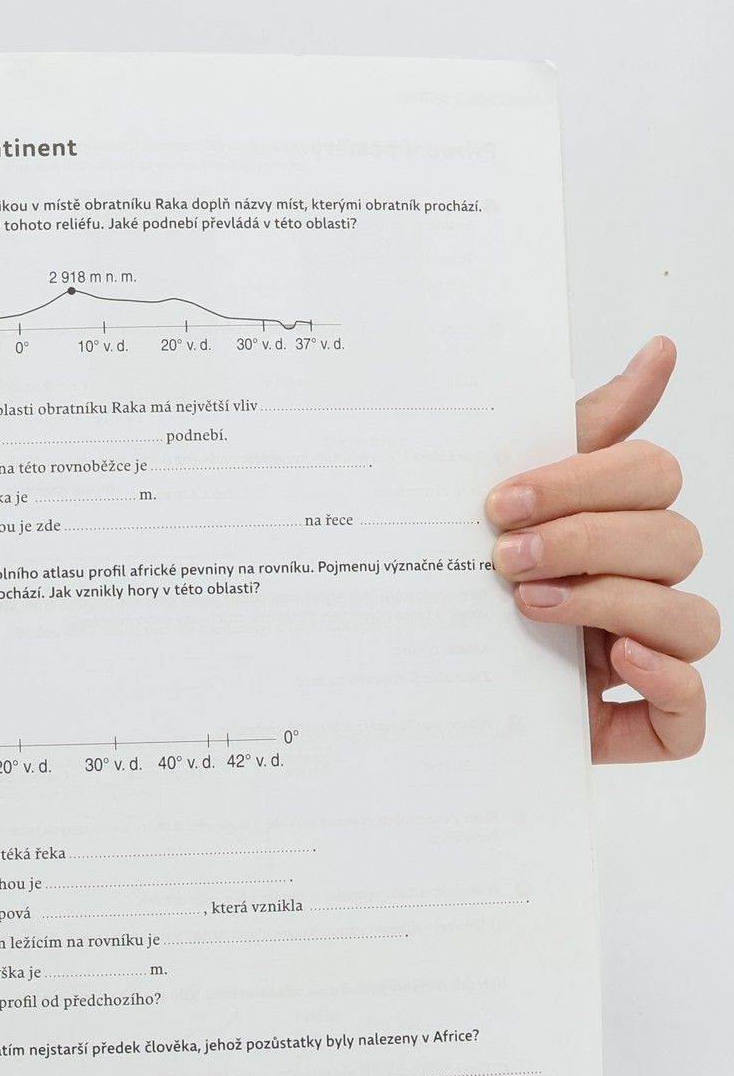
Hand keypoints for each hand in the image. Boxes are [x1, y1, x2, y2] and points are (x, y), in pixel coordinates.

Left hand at [486, 337, 717, 761]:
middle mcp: (634, 586)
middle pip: (674, 541)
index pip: (652, 476)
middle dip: (586, 541)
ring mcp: (637, 656)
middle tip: (503, 556)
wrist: (384, 670)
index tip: (501, 500)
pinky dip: (667, 687)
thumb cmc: (449, 573)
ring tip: (530, 606)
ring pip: (691, 621)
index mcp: (609, 523)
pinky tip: (615, 662)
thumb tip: (659, 350)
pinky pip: (688, 717)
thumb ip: (579, 425)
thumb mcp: (495, 492)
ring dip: (615, 603)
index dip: (586, 483)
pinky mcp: (626, 726)